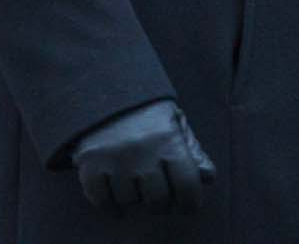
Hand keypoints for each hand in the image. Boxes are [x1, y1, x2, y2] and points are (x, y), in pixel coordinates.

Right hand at [70, 97, 214, 215]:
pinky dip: (111, 208)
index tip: (189, 207)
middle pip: (157, 199)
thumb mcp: (175, 122)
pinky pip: (102, 201)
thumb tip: (208, 177)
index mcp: (168, 139)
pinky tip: (119, 206)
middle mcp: (142, 152)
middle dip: (163, 204)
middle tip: (162, 199)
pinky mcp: (89, 165)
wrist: (104, 90)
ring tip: (138, 188)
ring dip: (136, 200)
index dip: (191, 201)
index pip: (186, 184)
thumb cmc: (146, 111)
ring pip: (130, 201)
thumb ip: (192, 150)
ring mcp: (114, 160)